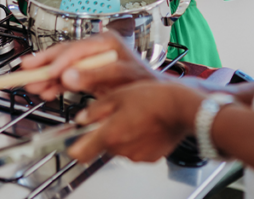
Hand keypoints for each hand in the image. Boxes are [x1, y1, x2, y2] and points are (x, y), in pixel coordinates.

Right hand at [20, 32, 158, 100]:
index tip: (48, 72)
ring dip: (46, 77)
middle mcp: (96, 48)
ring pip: (63, 66)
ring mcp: (91, 60)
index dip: (60, 61)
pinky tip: (45, 92)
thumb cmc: (143, 83)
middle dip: (45, 64)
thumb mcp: (121, 78)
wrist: (153, 94)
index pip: (77, 49)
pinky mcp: (88, 73)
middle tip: (26, 70)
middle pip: (65, 53)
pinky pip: (67, 78)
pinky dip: (55, 85)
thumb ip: (94, 76)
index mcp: (107, 42)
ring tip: (31, 86)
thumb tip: (67, 76)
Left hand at [69, 80, 205, 162]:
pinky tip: (145, 125)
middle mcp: (121, 149)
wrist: (183, 108)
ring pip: (119, 147)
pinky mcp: (150, 157)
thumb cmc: (154, 98)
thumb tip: (81, 118)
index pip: (79, 153)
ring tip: (134, 117)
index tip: (70, 141)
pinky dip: (137, 140)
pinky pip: (136, 150)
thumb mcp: (118, 95)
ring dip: (121, 135)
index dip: (72, 147)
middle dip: (104, 133)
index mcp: (110, 134)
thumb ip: (95, 110)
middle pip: (101, 146)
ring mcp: (137, 155)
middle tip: (115, 116)